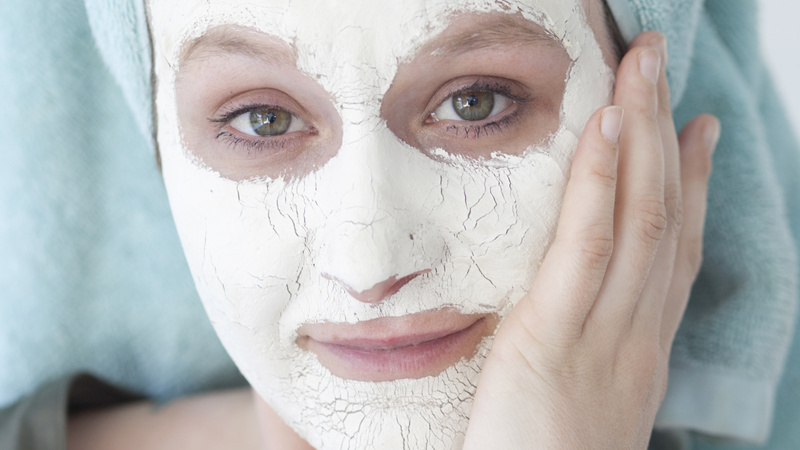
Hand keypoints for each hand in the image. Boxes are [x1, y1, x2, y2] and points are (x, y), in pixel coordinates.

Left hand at [463, 32, 719, 448]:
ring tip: (645, 70)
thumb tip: (558, 319)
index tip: (693, 134)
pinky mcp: (551, 343)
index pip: (671, 255)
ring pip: (639, 221)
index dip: (689, 188)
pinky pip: (587, 247)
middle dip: (669, 137)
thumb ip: (576, 358)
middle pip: (663, 220)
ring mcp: (603, 340)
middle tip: (664, 69)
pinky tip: (607, 127)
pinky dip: (602, 183)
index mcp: (637, 354)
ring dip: (645, 136)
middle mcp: (635, 340)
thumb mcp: (575, 407)